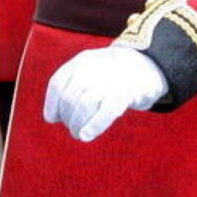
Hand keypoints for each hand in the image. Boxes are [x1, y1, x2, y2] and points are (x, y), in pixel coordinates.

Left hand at [43, 46, 167, 141]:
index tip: (51, 118)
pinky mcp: (125, 94)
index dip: (51, 103)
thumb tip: (50, 117)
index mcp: (81, 61)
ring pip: (84, 105)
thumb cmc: (111, 74)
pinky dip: (93, 126)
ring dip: (76, 124)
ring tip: (77, 134)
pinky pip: (106, 112)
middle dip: (66, 117)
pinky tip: (86, 135)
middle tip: (70, 128)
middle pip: (70, 97)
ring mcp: (108, 81)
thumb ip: (71, 87)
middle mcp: (92, 69)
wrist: (145, 65)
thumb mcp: (89, 70)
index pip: (58, 83)